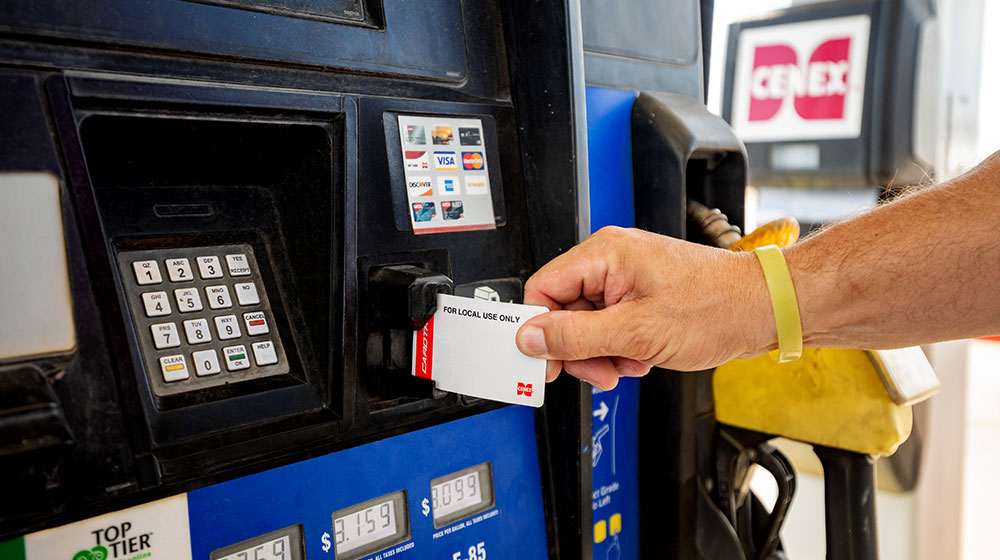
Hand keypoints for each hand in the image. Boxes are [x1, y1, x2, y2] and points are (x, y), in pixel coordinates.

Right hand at [515, 227, 774, 389]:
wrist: (764, 310)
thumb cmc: (717, 306)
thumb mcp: (635, 332)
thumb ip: (575, 336)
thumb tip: (530, 338)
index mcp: (604, 254)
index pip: (542, 289)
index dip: (539, 330)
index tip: (544, 361)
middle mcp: (612, 260)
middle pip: (564, 311)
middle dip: (580, 349)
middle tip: (599, 370)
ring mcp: (627, 279)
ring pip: (588, 324)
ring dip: (604, 354)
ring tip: (631, 363)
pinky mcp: (641, 296)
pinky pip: (611, 326)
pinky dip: (622, 349)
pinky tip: (643, 356)